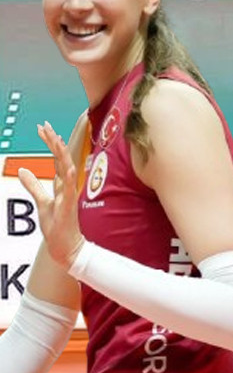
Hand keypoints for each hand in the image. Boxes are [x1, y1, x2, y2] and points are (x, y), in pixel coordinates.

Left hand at [17, 122, 85, 268]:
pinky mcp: (69, 206)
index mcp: (61, 185)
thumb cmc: (57, 226)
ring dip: (60, 154)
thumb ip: (33, 185)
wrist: (66, 246)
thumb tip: (23, 170)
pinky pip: (69, 188)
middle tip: (45, 126)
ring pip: (66, 169)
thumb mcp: (41, 202)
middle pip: (61, 159)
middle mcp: (67, 187)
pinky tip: (66, 165)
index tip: (43, 130)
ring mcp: (69, 195)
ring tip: (55, 138)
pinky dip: (68, 175)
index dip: (50, 143)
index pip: (56, 159)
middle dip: (54, 142)